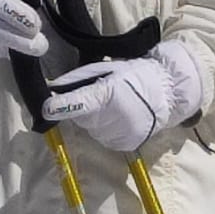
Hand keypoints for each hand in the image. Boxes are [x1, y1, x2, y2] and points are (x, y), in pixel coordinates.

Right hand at [0, 0, 48, 69]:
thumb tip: (36, 2)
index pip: (4, 7)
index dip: (23, 17)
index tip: (35, 24)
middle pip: (4, 35)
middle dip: (28, 43)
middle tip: (40, 44)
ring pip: (3, 49)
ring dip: (18, 48)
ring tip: (26, 43)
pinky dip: (3, 52)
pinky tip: (0, 44)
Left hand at [44, 41, 203, 152]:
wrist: (168, 93)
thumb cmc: (135, 76)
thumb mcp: (109, 69)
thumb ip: (80, 80)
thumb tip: (53, 88)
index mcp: (111, 93)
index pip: (81, 102)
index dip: (62, 106)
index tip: (46, 109)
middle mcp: (116, 117)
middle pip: (83, 118)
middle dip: (84, 111)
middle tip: (100, 98)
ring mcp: (122, 133)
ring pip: (92, 130)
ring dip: (95, 121)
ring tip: (113, 108)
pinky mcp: (126, 144)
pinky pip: (104, 139)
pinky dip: (106, 130)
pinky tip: (119, 119)